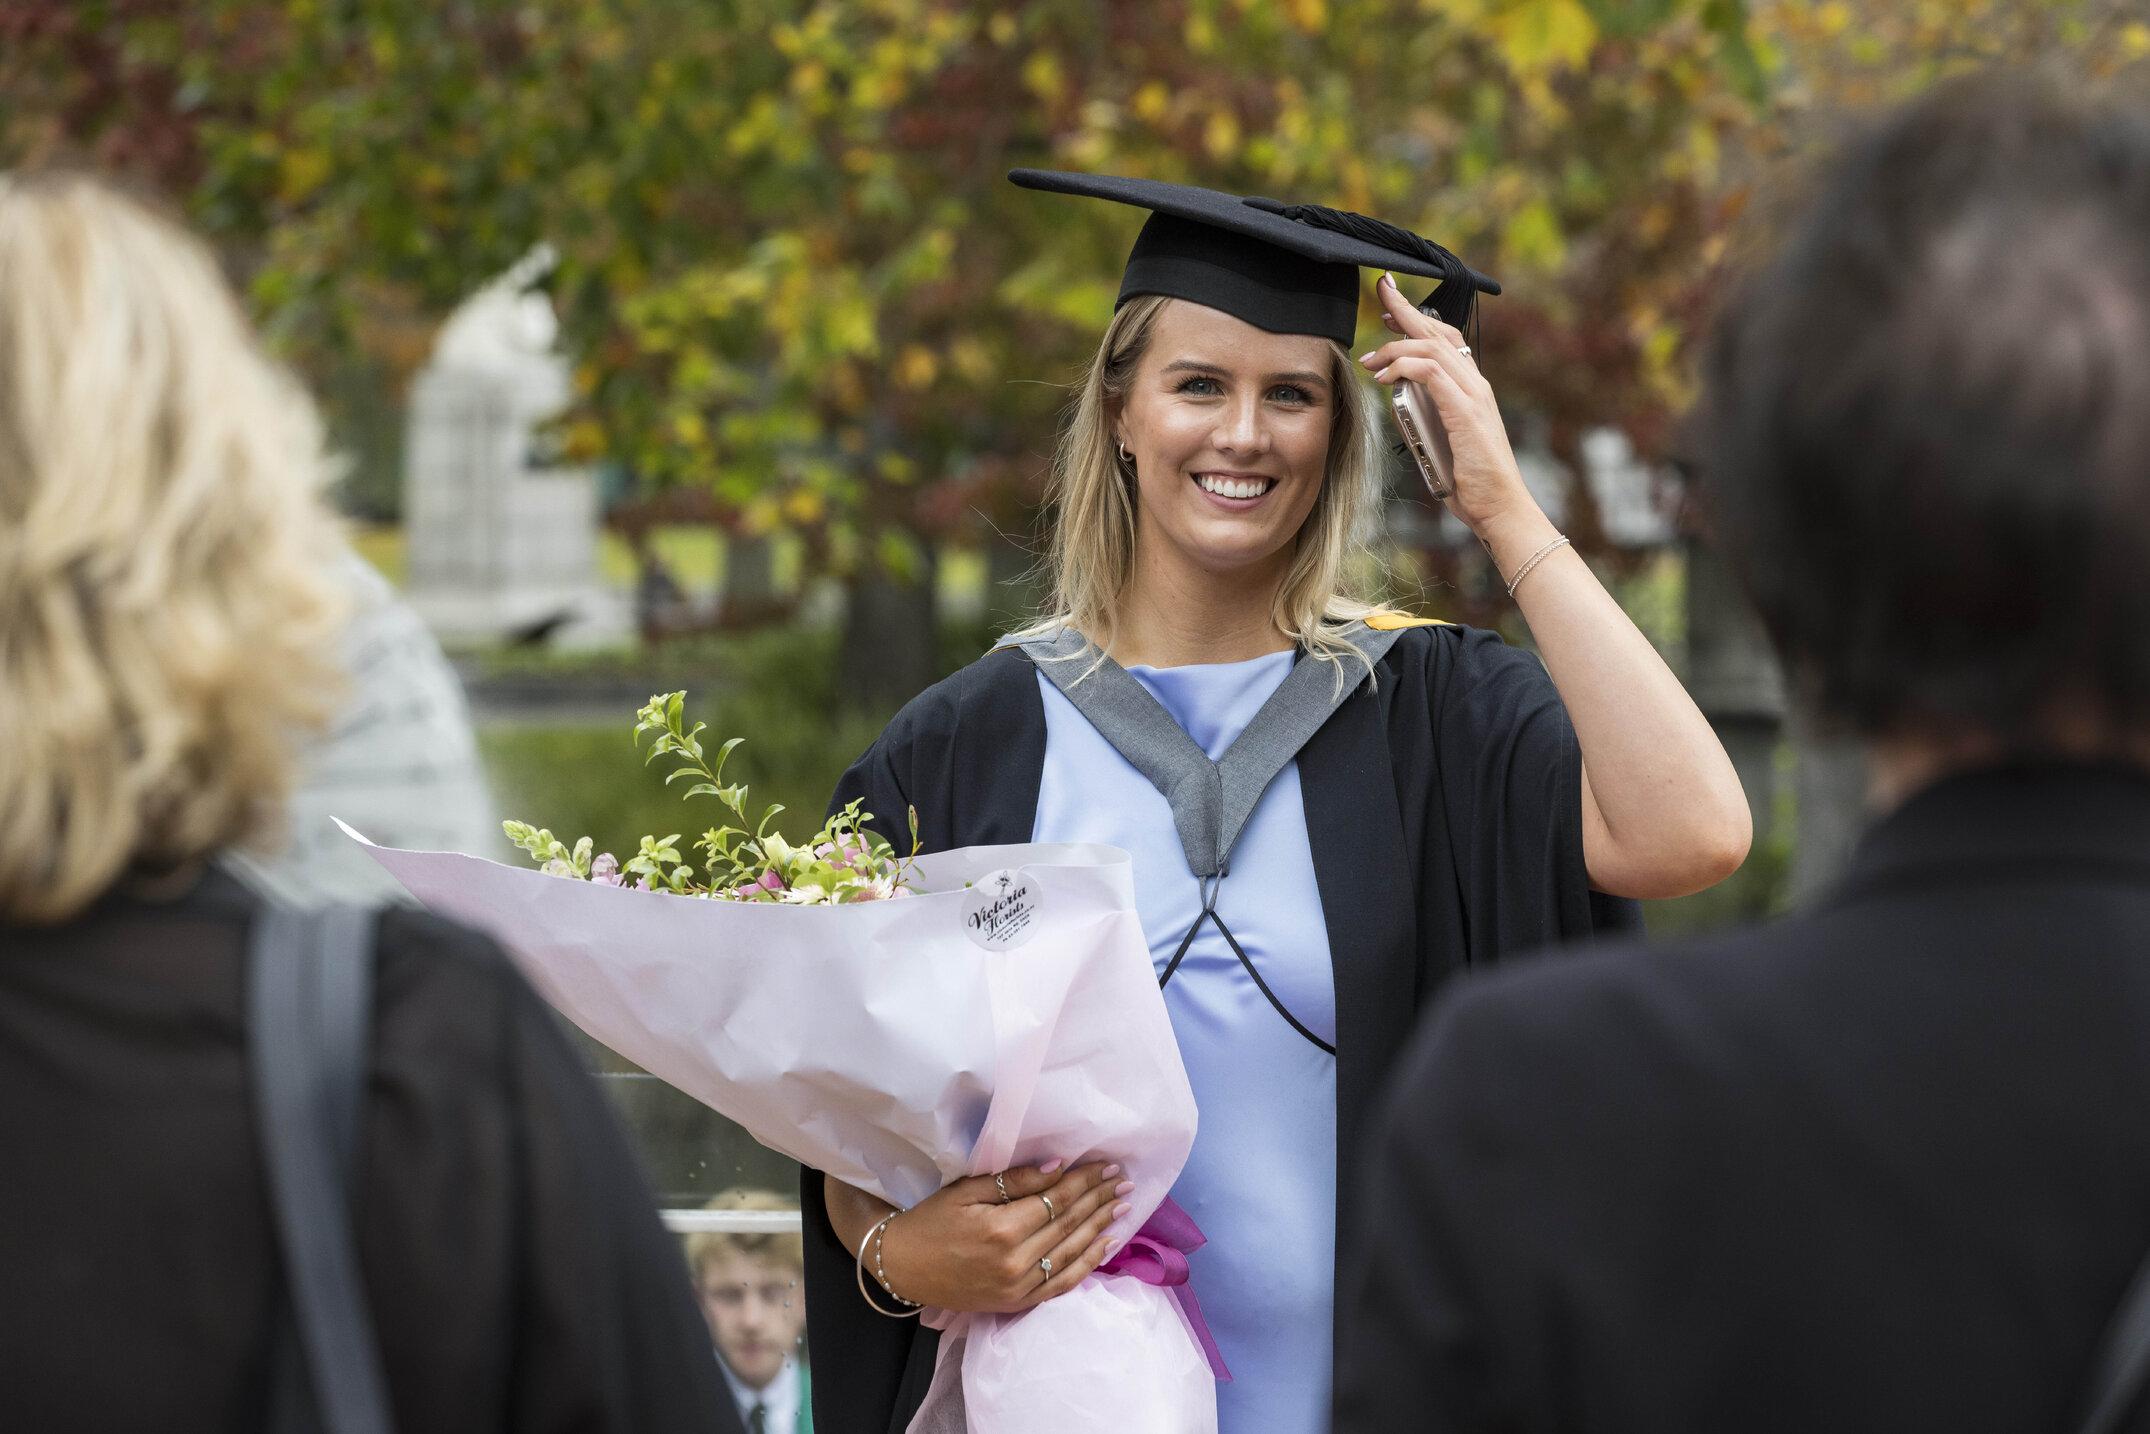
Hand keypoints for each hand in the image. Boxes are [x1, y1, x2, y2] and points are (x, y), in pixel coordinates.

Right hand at [827, 1161, 1131, 1314]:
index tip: (1107, 1166)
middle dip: (1099, 1200)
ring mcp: (1018, 1286)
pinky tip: (1104, 1245)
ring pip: (1071, 1253)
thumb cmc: (931, 1220)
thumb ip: (1015, 1182)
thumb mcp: (967, 1190)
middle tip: (1123, 1182)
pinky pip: (1061, 1284)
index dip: (1085, 1181)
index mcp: (1002, 1228)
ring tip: (1122, 1207)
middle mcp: (1015, 1260)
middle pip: (1069, 1224)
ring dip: (1100, 1228)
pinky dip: (1087, 1265)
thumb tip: (1057, 1169)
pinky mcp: (1016, 1302)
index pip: (1057, 1200)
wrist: (903, 1267)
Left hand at [1358, 273, 1551, 552]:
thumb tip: (1396, 400)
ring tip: (1368, 359)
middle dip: (1405, 309)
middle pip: (1438, 332)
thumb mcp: (1439, 443)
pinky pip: (1431, 372)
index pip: (1445, 340)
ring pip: (1430, 348)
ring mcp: (1474, 395)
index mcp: (1471, 389)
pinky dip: (1403, 367)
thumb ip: (1422, 417)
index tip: (1389, 313)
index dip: (1417, 321)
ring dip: (1394, 346)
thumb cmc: (1471, 483)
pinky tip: (1384, 375)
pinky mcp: (1466, 411)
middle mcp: (1476, 384)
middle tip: (1381, 292)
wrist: (1500, 508)